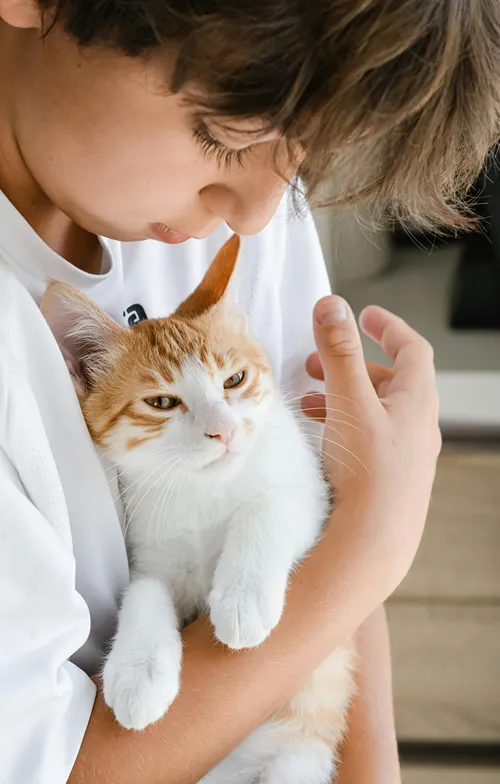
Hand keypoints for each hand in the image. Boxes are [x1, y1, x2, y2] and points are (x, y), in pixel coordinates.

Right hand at [303, 296, 440, 586]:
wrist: (373, 543)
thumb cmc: (367, 471)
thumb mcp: (349, 400)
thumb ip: (338, 352)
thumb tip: (331, 304)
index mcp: (417, 402)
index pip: (412, 349)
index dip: (388, 327)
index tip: (365, 316)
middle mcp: (418, 428)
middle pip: (390, 382)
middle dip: (352, 365)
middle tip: (316, 362)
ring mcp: (406, 456)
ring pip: (375, 413)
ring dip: (342, 397)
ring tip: (308, 400)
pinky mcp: (388, 480)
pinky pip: (368, 440)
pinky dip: (343, 426)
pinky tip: (318, 436)